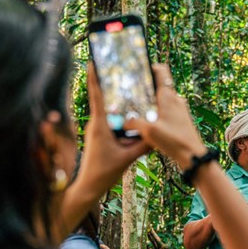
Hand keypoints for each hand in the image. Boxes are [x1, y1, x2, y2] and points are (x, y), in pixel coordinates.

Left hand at [74, 63, 150, 195]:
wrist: (89, 187)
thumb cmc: (104, 172)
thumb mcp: (128, 158)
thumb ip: (144, 145)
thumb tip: (158, 133)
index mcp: (99, 125)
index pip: (96, 95)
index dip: (94, 77)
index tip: (92, 61)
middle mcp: (95, 124)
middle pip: (102, 98)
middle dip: (108, 83)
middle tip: (116, 68)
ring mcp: (96, 130)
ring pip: (107, 111)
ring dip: (115, 100)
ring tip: (125, 88)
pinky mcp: (99, 137)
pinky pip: (108, 121)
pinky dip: (117, 116)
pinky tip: (128, 115)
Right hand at [123, 64, 206, 169]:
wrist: (193, 156)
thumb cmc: (174, 140)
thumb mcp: (148, 131)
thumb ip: (133, 123)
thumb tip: (123, 122)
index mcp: (168, 96)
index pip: (161, 71)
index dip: (150, 65)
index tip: (139, 67)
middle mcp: (175, 99)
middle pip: (160, 85)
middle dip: (146, 87)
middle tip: (132, 91)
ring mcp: (180, 110)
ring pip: (162, 99)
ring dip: (151, 101)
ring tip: (137, 108)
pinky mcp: (180, 120)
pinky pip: (166, 110)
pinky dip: (157, 112)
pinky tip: (148, 122)